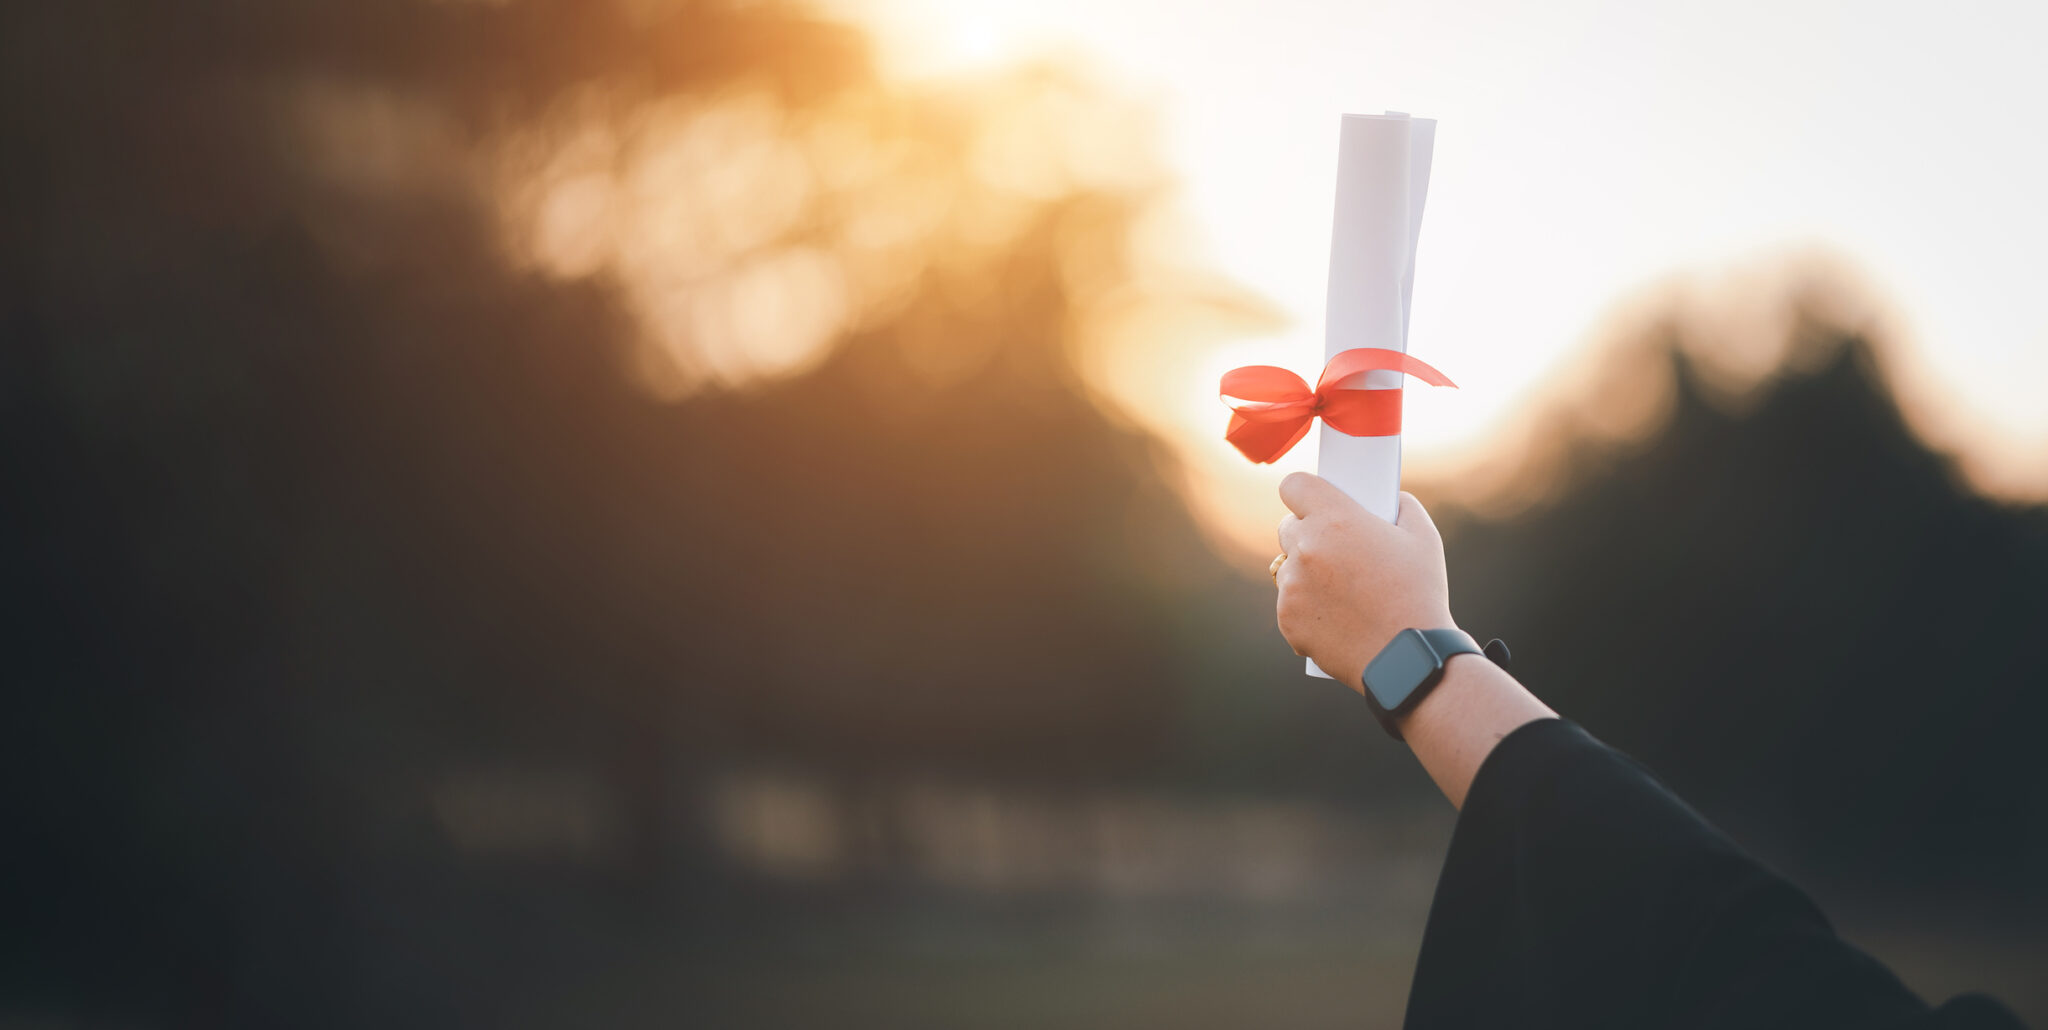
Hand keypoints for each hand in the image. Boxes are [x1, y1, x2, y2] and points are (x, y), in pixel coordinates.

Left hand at [1275, 474, 1456, 691]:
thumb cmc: (1419, 595)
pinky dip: (1305, 608)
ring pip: (1286, 567)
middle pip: (1287, 528)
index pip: (1294, 485)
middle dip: (1308, 533)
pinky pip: (1288, 603)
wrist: (1407, 657)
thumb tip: (1390, 499)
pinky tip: (1336, 616)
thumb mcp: (1423, 538)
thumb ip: (1401, 506)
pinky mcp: (1287, 619)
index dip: (1304, 491)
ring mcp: (1292, 586)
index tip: (1313, 500)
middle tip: (1336, 549)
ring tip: (1340, 589)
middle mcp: (1306, 549)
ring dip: (1304, 572)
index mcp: (1336, 520)